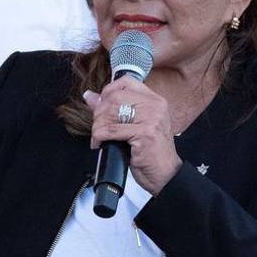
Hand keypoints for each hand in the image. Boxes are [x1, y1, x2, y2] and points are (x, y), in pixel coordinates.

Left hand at [85, 78, 181, 194]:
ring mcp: (151, 119)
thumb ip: (114, 108)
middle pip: (115, 97)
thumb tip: (90, 95)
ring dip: (98, 126)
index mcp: (155, 101)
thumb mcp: (134, 126)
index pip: (126, 82)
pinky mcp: (144, 133)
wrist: (166, 174)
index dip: (108, 91)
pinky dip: (99, 137)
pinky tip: (100, 144)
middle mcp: (155, 106)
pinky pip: (111, 130)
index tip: (101, 106)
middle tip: (98, 127)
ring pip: (110, 112)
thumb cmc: (150, 153)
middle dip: (99, 113)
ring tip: (99, 137)